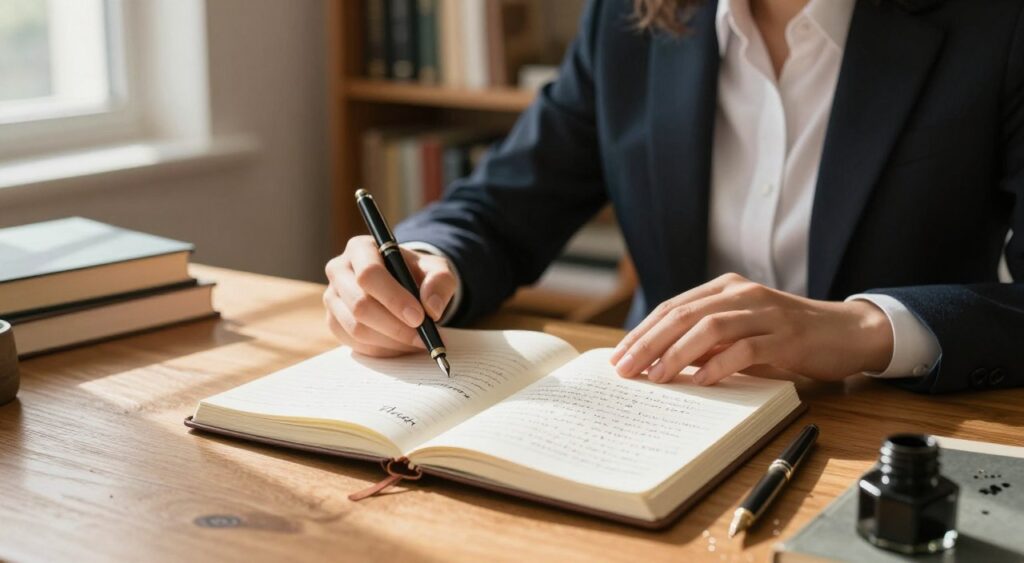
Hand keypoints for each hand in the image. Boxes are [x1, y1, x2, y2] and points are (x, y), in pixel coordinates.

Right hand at [323, 236, 456, 356]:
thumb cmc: (416, 273)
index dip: (394, 299)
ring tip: (416, 341)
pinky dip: (382, 350)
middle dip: (394, 326)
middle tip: (422, 337)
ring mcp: (332, 298)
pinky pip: (355, 344)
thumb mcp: (436, 269)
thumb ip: (440, 282)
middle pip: (359, 305)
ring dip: (391, 341)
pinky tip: (401, 345)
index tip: (419, 317)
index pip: (369, 274)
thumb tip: (432, 308)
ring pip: (356, 328)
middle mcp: (339, 270)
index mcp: (360, 248)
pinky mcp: (333, 322)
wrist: (402, 283)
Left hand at [608, 273, 893, 384]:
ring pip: (709, 328)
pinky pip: (746, 349)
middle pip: (683, 315)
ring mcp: (765, 312)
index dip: (643, 331)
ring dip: (677, 354)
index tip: (619, 356)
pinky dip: (719, 365)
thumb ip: (707, 342)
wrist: (847, 332)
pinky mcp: (786, 335)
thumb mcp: (741, 333)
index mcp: (726, 288)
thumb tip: (661, 363)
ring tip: (656, 377)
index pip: (673, 307)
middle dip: (648, 343)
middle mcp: (742, 293)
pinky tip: (700, 381)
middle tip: (625, 369)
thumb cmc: (788, 336)